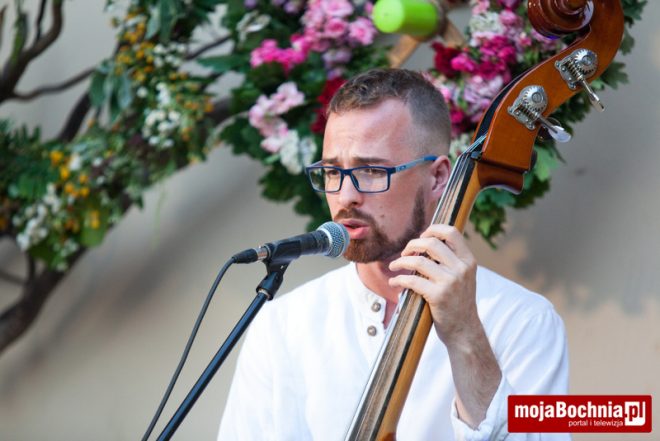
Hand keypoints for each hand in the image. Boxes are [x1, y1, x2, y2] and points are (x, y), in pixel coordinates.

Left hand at [387, 224, 479, 347]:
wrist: (464, 330)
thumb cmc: (458, 302)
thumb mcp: (462, 277)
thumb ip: (450, 260)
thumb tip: (425, 242)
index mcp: (468, 260)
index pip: (451, 232)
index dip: (433, 229)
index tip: (421, 237)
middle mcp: (461, 268)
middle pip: (431, 243)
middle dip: (412, 245)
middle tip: (404, 253)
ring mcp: (450, 282)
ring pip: (418, 261)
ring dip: (400, 262)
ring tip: (394, 266)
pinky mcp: (438, 296)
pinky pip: (412, 281)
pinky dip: (399, 280)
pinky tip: (394, 282)